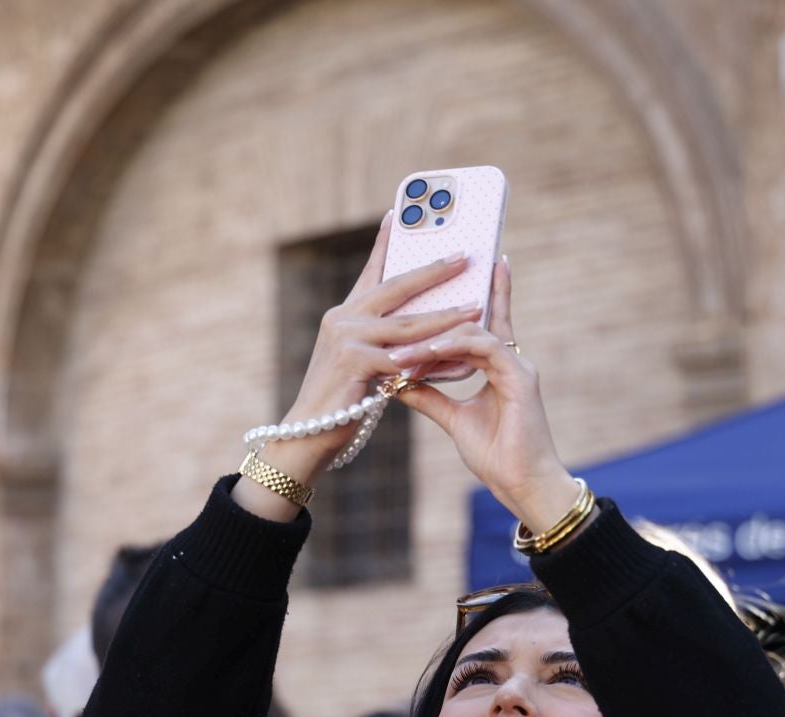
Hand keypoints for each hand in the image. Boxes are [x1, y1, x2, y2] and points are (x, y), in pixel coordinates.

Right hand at [236, 213, 484, 522]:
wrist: (306, 436)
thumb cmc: (337, 404)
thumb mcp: (358, 363)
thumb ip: (381, 343)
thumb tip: (420, 333)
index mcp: (344, 314)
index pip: (372, 272)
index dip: (386, 243)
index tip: (399, 213)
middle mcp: (343, 318)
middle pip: (397, 286)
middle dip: (434, 270)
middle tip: (466, 255)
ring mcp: (347, 337)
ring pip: (409, 324)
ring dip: (447, 314)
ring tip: (478, 305)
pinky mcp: (357, 362)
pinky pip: (410, 359)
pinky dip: (439, 360)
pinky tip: (466, 360)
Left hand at [391, 257, 580, 535]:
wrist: (522, 485)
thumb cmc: (496, 456)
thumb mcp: (452, 419)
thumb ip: (429, 396)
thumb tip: (397, 380)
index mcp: (500, 366)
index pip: (483, 323)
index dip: (475, 294)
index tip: (455, 269)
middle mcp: (511, 360)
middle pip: (472, 320)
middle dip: (437, 315)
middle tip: (400, 318)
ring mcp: (518, 366)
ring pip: (472, 332)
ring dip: (434, 339)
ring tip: (403, 351)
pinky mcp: (520, 378)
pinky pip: (484, 349)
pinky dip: (454, 347)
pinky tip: (428, 351)